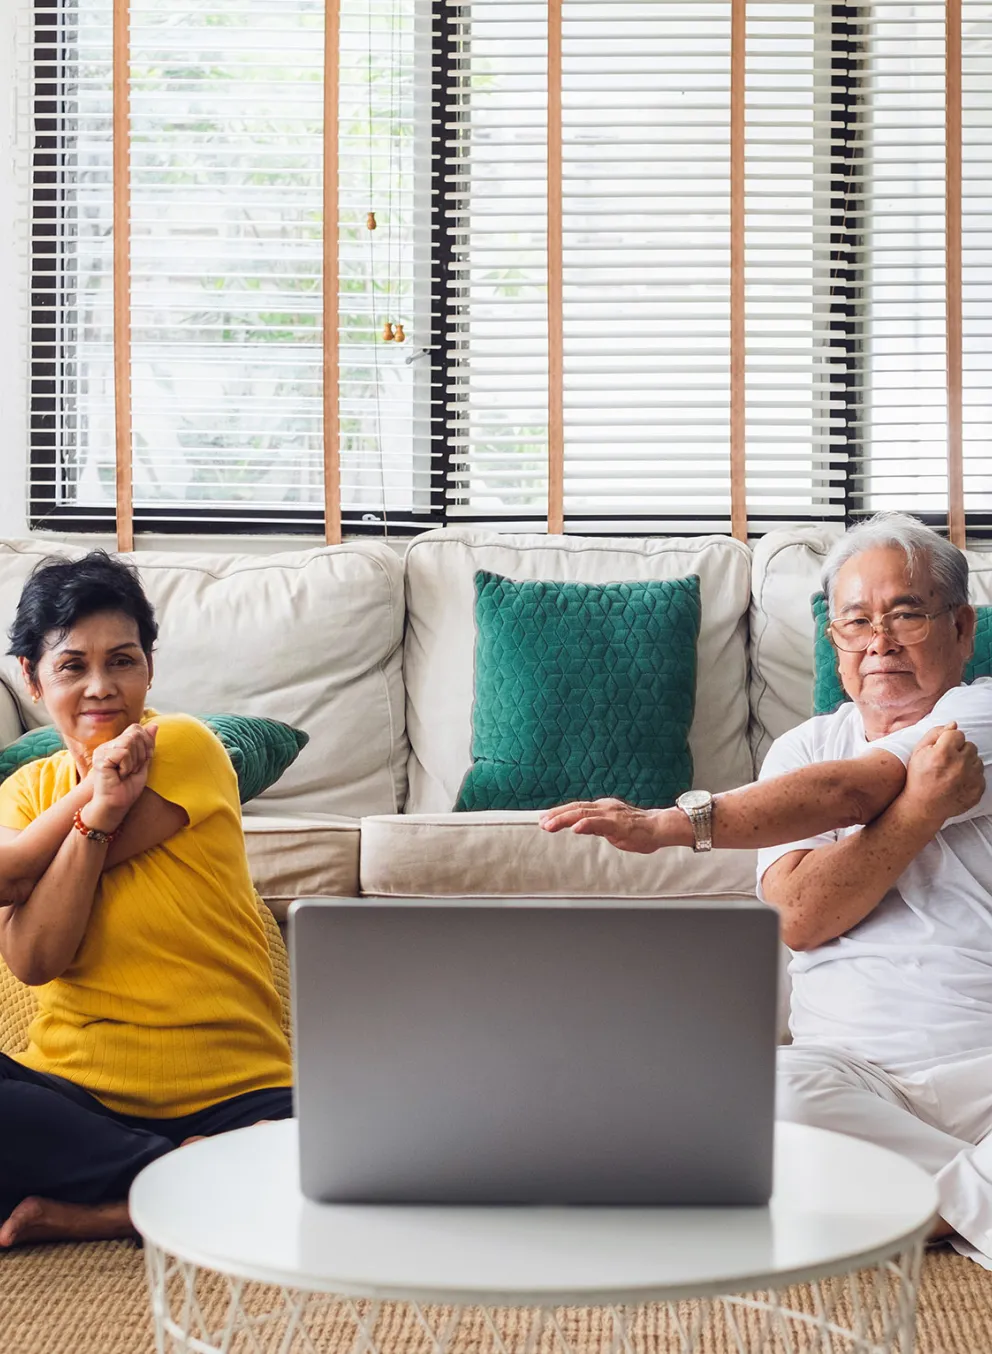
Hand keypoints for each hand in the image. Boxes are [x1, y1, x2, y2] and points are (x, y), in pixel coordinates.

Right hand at [84, 723, 157, 832]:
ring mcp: (103, 750)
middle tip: (131, 770)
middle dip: (141, 755)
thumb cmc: (127, 788)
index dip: (146, 744)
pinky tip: (119, 775)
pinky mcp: (100, 758)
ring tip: (125, 773)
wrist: (115, 805)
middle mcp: (108, 744)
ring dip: (134, 761)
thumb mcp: (143, 763)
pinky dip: (127, 766)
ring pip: (130, 742)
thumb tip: (155, 725)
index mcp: (117, 744)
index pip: (136, 729)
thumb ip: (147, 745)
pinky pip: (123, 753)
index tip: (142, 762)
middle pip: (135, 734)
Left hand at [538, 798, 670, 852]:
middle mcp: (604, 807)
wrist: (659, 828)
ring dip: (564, 819)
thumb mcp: (610, 827)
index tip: (544, 818)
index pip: (577, 808)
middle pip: (576, 808)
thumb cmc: (636, 829)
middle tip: (541, 822)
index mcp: (602, 807)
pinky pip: (599, 823)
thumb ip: (595, 826)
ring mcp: (611, 815)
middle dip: (556, 815)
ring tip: (549, 825)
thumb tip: (578, 827)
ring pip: (583, 814)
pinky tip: (575, 828)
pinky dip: (586, 824)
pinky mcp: (619, 824)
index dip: (559, 812)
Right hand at [903, 722, 984, 825]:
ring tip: (953, 772)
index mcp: (944, 753)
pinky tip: (958, 782)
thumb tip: (954, 724)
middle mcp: (960, 764)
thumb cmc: (919, 777)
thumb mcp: (918, 751)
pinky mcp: (978, 789)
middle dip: (959, 751)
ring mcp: (970, 778)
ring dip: (967, 763)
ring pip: (976, 760)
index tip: (942, 750)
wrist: (924, 806)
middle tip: (947, 762)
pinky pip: (981, 775)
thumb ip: (935, 733)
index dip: (949, 741)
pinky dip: (971, 777)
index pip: (958, 734)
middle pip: (970, 745)